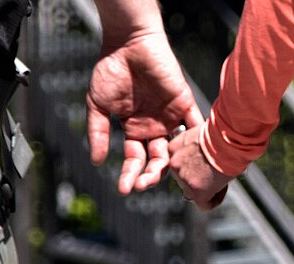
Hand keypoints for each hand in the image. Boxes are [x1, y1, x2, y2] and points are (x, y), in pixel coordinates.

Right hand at [86, 31, 202, 194]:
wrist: (127, 43)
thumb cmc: (110, 69)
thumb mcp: (98, 105)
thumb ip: (97, 132)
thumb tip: (96, 161)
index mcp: (134, 129)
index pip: (135, 159)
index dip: (130, 175)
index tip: (124, 189)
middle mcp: (154, 127)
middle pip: (157, 160)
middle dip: (150, 176)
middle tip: (142, 185)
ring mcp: (170, 117)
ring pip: (175, 149)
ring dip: (169, 166)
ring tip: (159, 177)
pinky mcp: (183, 103)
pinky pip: (195, 125)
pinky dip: (197, 141)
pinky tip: (193, 159)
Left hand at [168, 124, 234, 209]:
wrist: (229, 137)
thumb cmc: (222, 132)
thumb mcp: (201, 134)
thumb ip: (196, 148)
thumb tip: (203, 160)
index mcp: (173, 147)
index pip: (180, 165)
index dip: (197, 166)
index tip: (208, 163)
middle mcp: (174, 163)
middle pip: (186, 180)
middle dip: (202, 178)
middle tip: (217, 170)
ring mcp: (183, 178)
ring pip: (195, 193)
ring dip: (209, 187)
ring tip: (221, 175)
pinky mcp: (196, 190)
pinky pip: (205, 205)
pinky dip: (215, 199)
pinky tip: (223, 188)